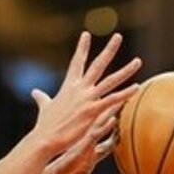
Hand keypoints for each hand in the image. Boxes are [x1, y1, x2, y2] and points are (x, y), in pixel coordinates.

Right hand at [30, 31, 140, 158]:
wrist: (45, 138)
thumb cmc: (45, 125)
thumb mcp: (45, 107)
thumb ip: (42, 98)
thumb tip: (35, 92)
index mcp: (69, 86)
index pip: (77, 62)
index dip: (82, 48)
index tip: (86, 34)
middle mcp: (80, 89)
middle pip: (97, 65)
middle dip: (108, 50)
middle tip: (118, 36)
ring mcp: (87, 99)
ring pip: (110, 81)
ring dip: (125, 71)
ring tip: (138, 62)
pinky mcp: (92, 111)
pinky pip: (112, 100)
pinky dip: (125, 94)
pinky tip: (137, 87)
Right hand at [40, 108, 118, 173]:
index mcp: (87, 159)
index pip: (103, 145)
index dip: (114, 137)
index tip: (123, 129)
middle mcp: (86, 149)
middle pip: (102, 130)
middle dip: (113, 117)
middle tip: (124, 103)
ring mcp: (83, 147)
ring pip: (99, 128)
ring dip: (111, 115)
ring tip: (122, 101)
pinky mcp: (78, 149)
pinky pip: (93, 134)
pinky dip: (103, 126)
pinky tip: (112, 117)